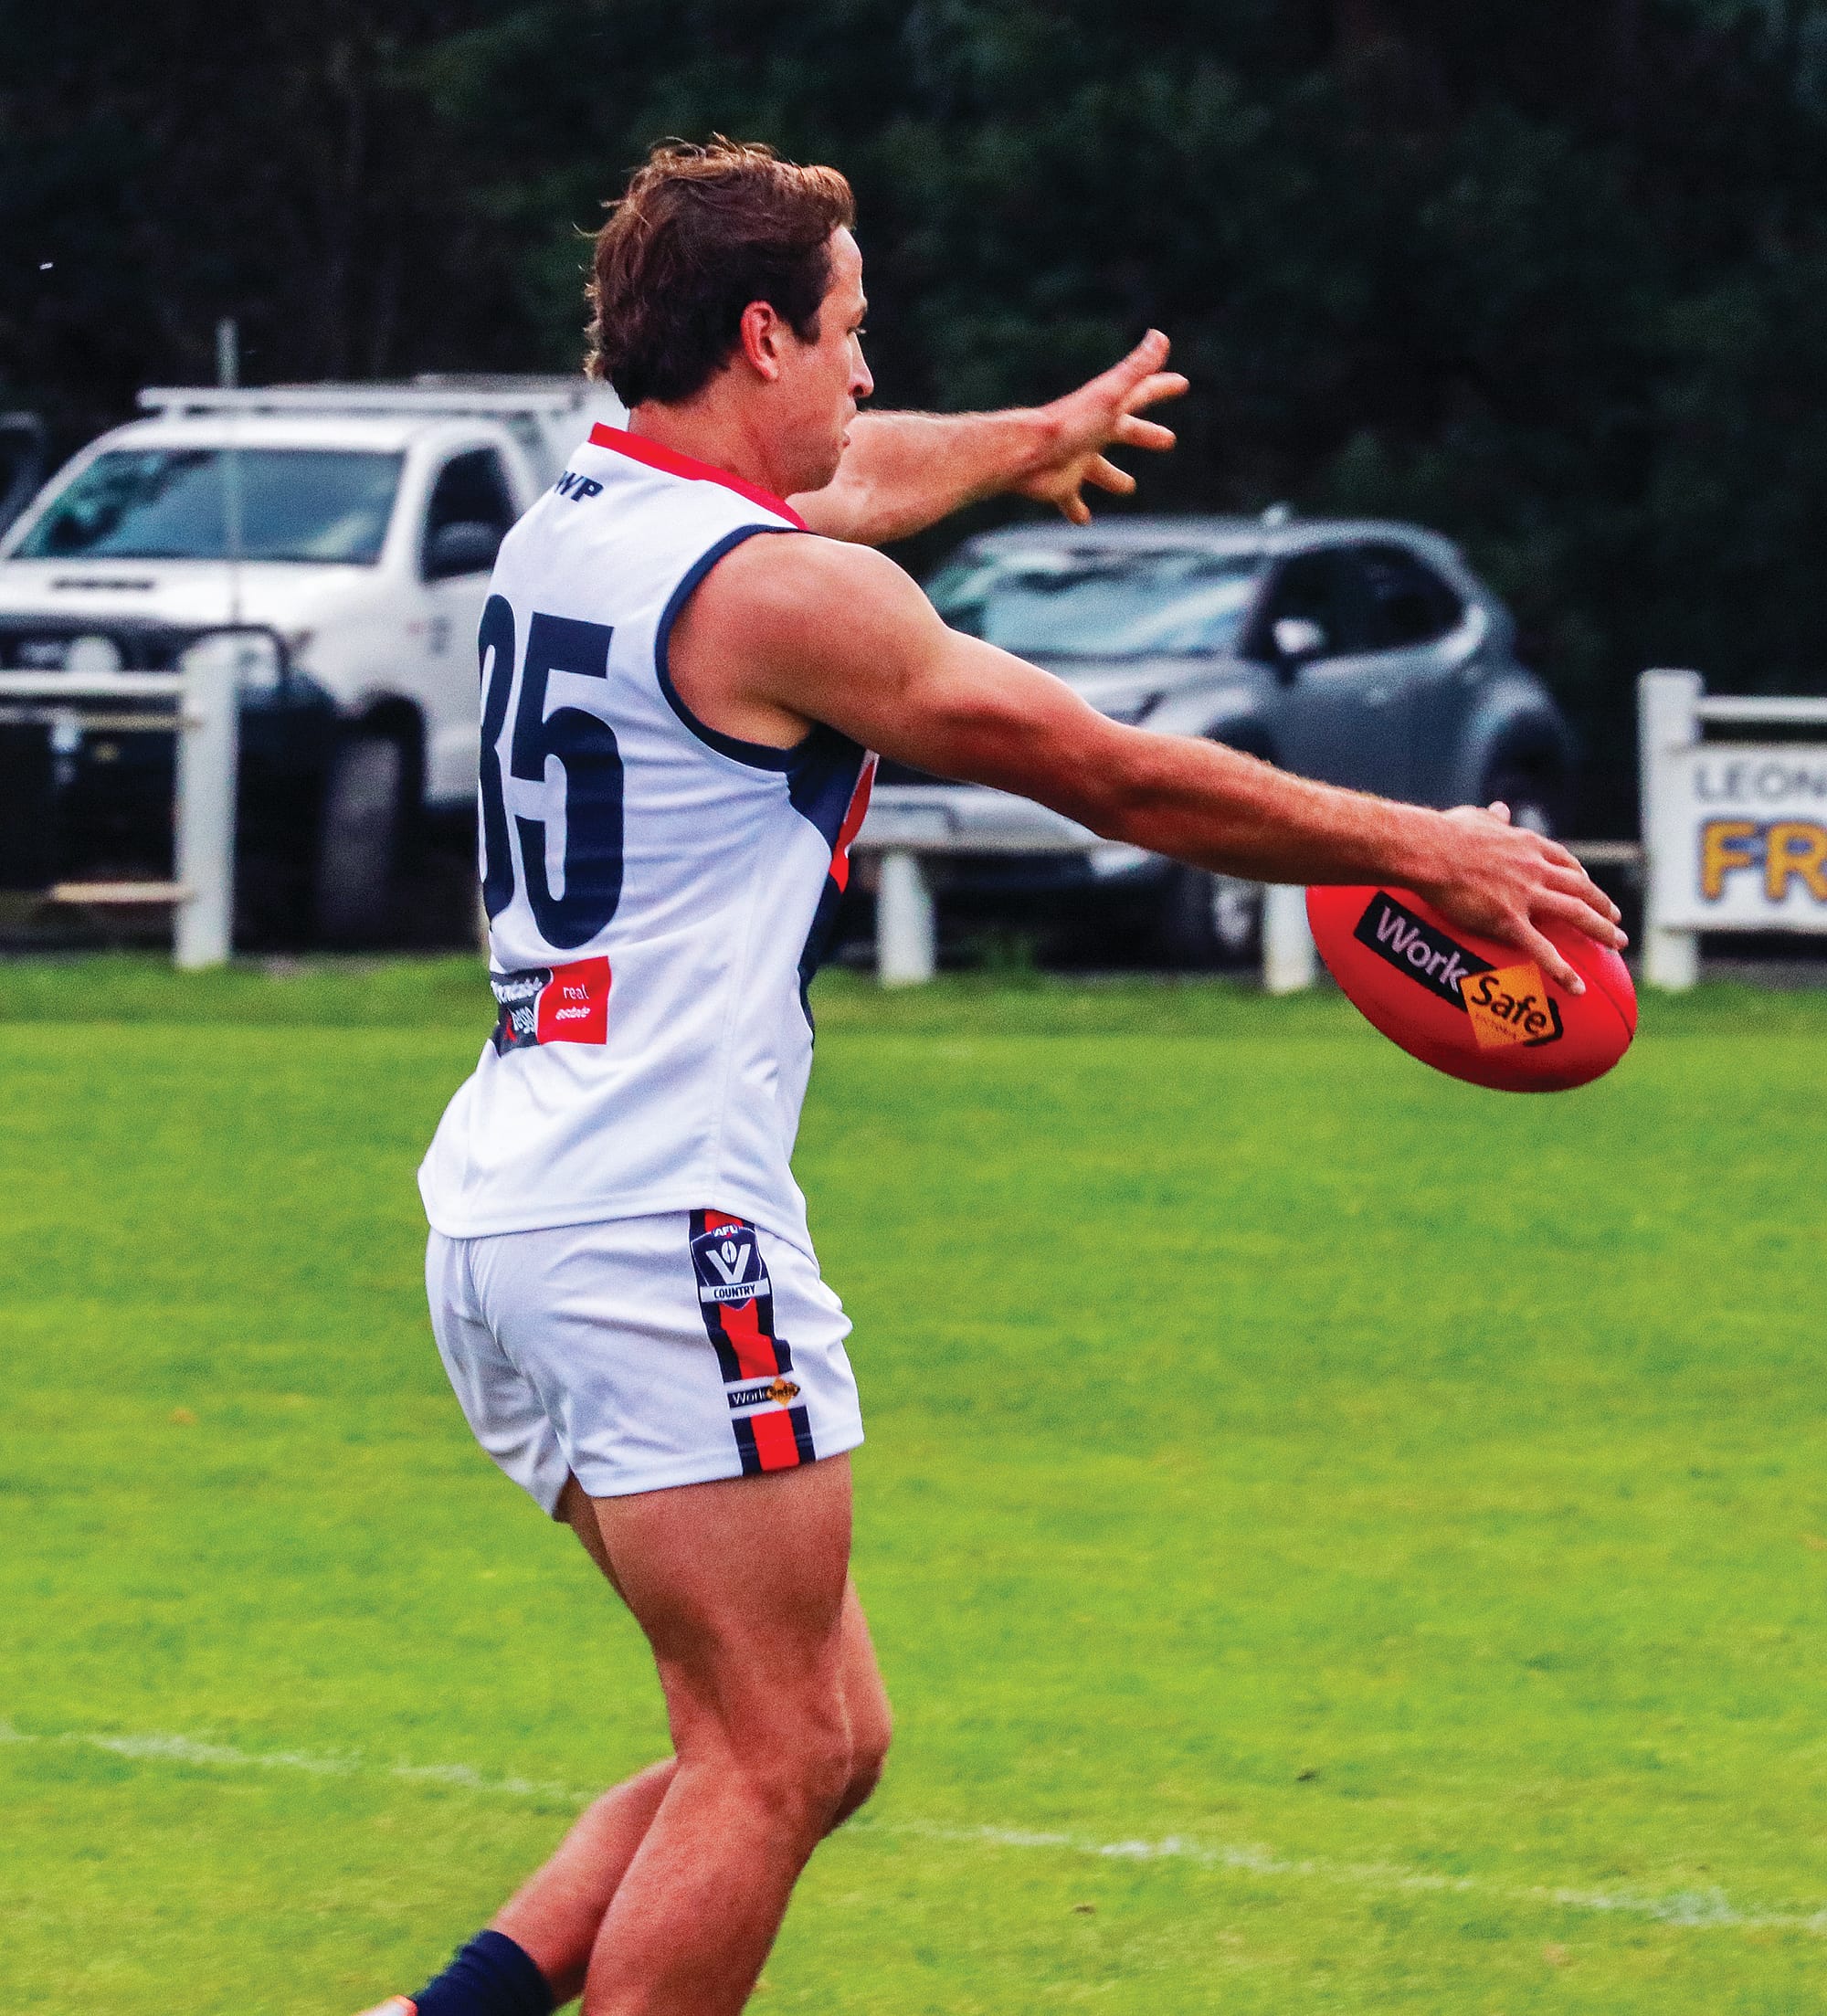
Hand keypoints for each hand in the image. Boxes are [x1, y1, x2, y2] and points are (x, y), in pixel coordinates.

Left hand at [1014, 330, 1188, 525]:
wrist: (1025, 454)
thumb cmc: (1069, 425)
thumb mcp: (1109, 396)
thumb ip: (1135, 370)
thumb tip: (1159, 336)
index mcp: (1107, 409)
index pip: (1141, 392)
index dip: (1161, 386)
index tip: (1181, 383)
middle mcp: (1092, 431)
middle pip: (1124, 430)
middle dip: (1144, 433)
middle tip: (1168, 440)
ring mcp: (1076, 458)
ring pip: (1098, 468)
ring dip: (1112, 477)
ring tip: (1128, 487)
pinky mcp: (1062, 483)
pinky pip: (1070, 498)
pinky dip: (1076, 508)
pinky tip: (1083, 520)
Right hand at [1416, 802, 1626, 995]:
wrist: (1429, 851)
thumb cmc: (1444, 833)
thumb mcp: (1475, 817)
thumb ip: (1493, 817)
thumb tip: (1500, 809)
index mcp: (1527, 845)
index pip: (1564, 861)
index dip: (1580, 875)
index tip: (1588, 885)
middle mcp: (1535, 869)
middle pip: (1580, 889)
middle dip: (1603, 905)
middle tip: (1616, 921)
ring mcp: (1525, 895)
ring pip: (1575, 914)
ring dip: (1600, 930)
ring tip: (1618, 945)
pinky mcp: (1509, 919)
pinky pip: (1541, 949)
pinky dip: (1563, 970)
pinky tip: (1577, 988)